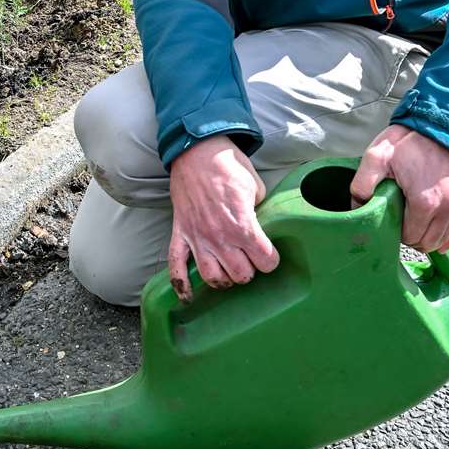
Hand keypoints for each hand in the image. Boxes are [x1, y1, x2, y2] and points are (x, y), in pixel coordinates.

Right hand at [168, 135, 278, 301]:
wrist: (196, 150)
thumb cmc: (228, 165)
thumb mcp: (256, 186)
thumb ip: (260, 212)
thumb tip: (261, 226)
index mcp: (243, 224)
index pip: (266, 262)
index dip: (271, 259)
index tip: (269, 254)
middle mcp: (220, 237)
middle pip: (241, 275)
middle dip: (249, 269)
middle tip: (248, 258)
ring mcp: (197, 237)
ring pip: (213, 278)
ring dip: (224, 278)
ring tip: (228, 268)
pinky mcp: (180, 233)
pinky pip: (176, 267)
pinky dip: (181, 286)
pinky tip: (188, 297)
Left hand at [350, 124, 448, 252]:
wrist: (439, 121)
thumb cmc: (408, 140)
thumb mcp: (376, 158)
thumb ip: (362, 186)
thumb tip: (357, 209)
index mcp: (425, 201)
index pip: (411, 237)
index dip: (399, 233)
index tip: (393, 221)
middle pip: (429, 241)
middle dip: (414, 237)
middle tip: (403, 223)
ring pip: (446, 238)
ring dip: (431, 236)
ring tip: (418, 224)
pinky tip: (439, 231)